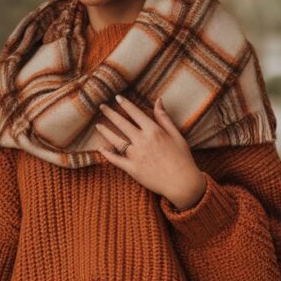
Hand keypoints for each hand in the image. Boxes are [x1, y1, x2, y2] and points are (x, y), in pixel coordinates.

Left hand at [94, 94, 207, 208]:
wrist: (182, 183)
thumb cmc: (182, 158)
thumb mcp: (176, 135)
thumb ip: (164, 118)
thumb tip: (158, 100)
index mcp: (154, 131)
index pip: (135, 113)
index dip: (125, 104)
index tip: (117, 98)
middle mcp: (142, 141)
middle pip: (122, 124)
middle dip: (110, 113)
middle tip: (101, 106)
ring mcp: (136, 156)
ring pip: (116, 140)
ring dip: (105, 132)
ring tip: (98, 125)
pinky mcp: (132, 169)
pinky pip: (116, 160)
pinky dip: (107, 154)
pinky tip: (101, 148)